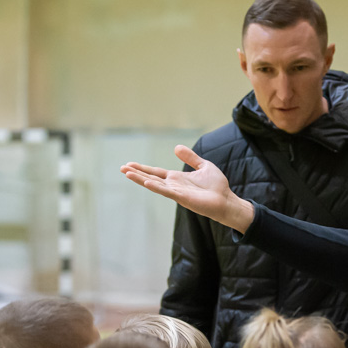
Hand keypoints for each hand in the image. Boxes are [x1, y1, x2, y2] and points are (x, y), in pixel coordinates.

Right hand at [121, 146, 254, 231]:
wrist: (226, 200)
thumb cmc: (217, 186)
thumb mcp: (203, 166)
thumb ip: (190, 157)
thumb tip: (176, 147)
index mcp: (177, 178)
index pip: (155, 172)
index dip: (142, 168)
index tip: (129, 164)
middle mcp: (174, 186)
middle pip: (151, 178)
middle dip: (136, 173)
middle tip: (121, 168)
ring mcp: (176, 192)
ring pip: (155, 185)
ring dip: (140, 179)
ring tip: (127, 173)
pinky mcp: (183, 198)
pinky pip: (167, 192)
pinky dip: (156, 187)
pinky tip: (146, 182)